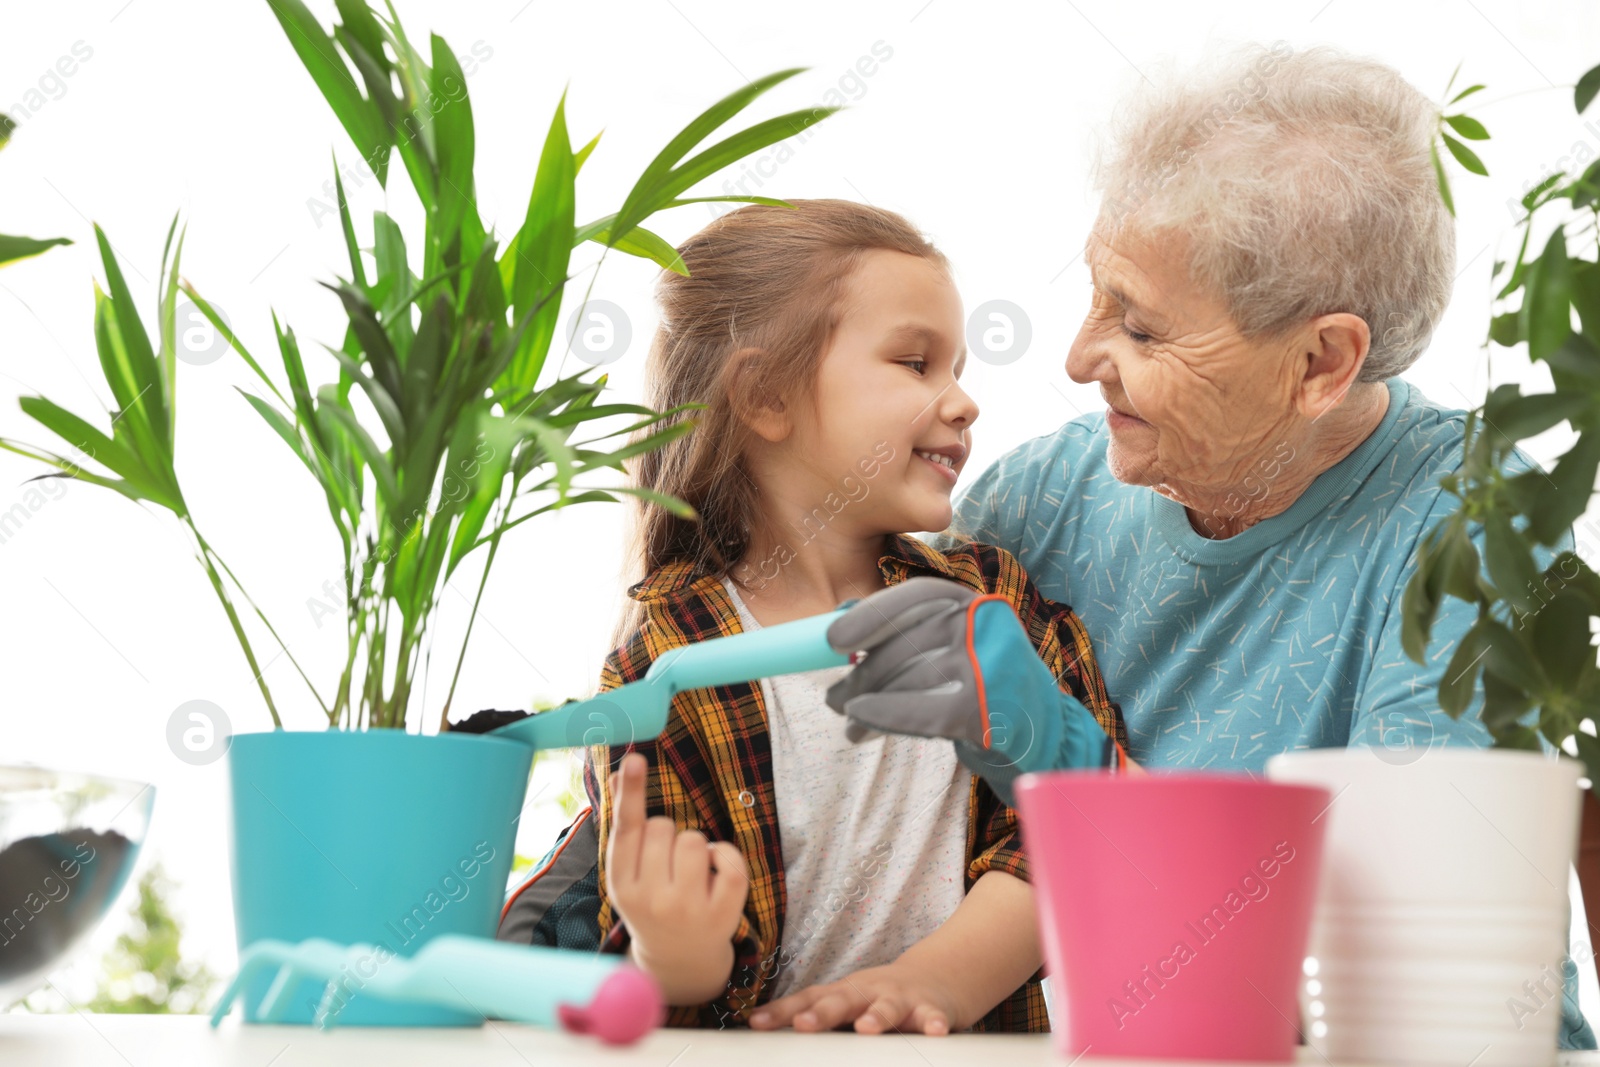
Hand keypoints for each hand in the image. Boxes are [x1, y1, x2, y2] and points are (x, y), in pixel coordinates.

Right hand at [605, 751, 748, 1002]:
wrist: (680, 960)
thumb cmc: (652, 903)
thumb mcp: (629, 873)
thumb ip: (625, 827)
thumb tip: (617, 773)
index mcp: (621, 886)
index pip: (626, 830)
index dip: (630, 792)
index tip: (634, 758)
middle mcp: (651, 900)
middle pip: (665, 827)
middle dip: (669, 835)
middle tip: (668, 866)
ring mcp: (687, 909)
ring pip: (695, 838)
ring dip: (696, 846)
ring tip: (691, 874)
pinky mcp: (722, 914)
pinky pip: (728, 856)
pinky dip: (725, 856)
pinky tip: (715, 875)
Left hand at [747, 961, 965, 1034]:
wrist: (939, 975)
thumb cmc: (880, 994)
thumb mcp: (847, 1001)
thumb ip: (815, 1014)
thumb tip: (762, 1028)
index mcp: (844, 993)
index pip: (808, 1000)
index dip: (782, 1012)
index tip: (758, 1023)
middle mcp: (868, 991)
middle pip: (842, 1001)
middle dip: (822, 1014)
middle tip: (803, 1025)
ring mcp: (900, 997)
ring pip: (887, 1007)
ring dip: (876, 1016)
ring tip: (866, 1029)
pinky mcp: (930, 1007)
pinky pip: (932, 1016)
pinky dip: (933, 1023)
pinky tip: (935, 1032)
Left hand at [824, 577, 1116, 800]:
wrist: (1042, 736)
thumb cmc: (985, 687)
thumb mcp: (952, 648)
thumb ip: (905, 632)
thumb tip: (838, 618)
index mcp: (975, 604)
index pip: (919, 596)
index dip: (872, 614)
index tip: (832, 639)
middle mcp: (987, 626)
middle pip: (907, 644)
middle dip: (862, 674)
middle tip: (833, 698)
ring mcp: (993, 666)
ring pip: (910, 680)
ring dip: (868, 704)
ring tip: (849, 724)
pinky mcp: (990, 709)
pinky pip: (923, 711)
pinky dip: (885, 716)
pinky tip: (861, 724)